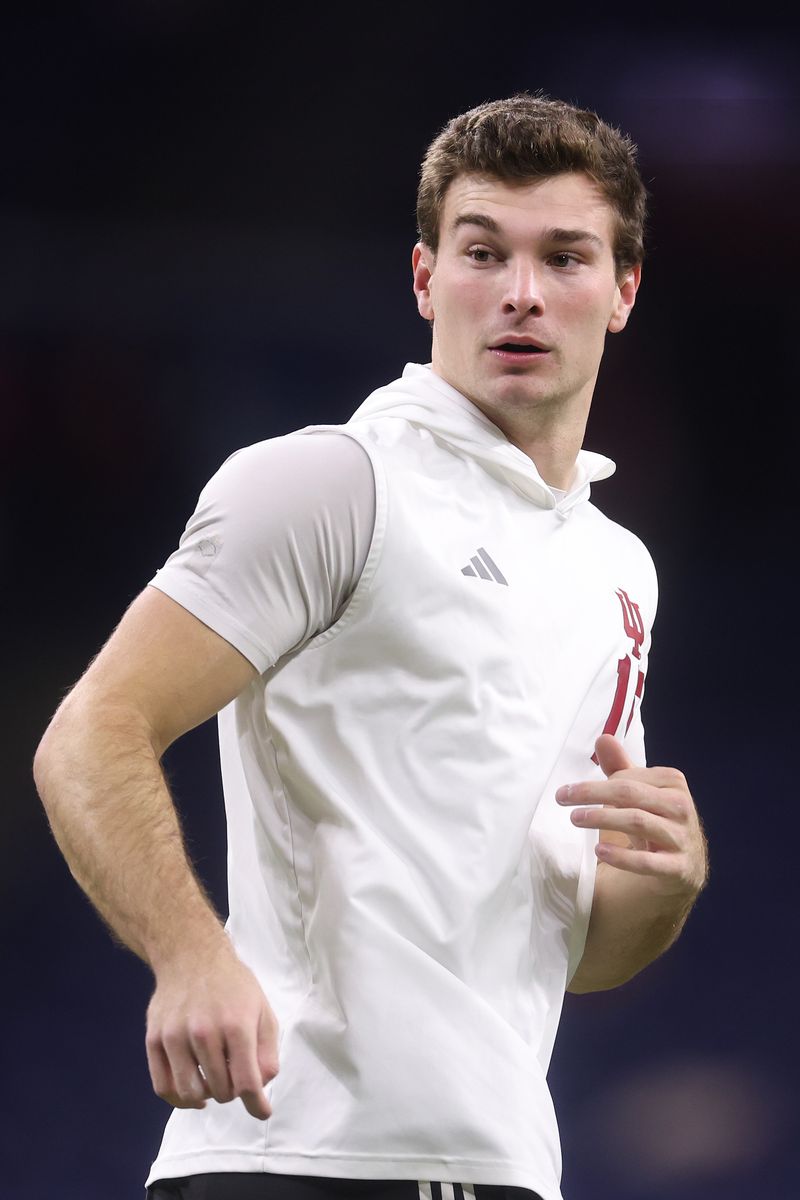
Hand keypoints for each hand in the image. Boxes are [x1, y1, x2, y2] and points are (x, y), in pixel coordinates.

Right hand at [145, 939, 278, 1119]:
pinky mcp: (154, 1039)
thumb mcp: (262, 1009)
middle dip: (233, 1091)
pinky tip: (193, 1092)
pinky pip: (163, 1087)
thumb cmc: (233, 985)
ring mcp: (175, 1036)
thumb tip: (261, 1086)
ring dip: (207, 1095)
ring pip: (191, 1093)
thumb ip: (267, 1050)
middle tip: (235, 1076)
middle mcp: (204, 1032)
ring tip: (215, 1081)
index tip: (262, 1111)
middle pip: (221, 1090)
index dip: (257, 1104)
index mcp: (236, 1024)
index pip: (247, 1081)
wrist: (191, 955)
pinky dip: (179, 1098)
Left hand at [556, 734, 707, 899]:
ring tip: (575, 818)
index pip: (628, 778)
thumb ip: (621, 768)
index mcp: (672, 783)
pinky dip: (622, 856)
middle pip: (630, 794)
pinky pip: (647, 862)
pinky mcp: (678, 868)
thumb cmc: (656, 821)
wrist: (685, 866)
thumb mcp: (640, 794)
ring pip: (637, 821)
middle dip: (592, 793)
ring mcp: (681, 838)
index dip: (596, 783)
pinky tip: (599, 851)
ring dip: (602, 818)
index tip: (568, 790)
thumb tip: (603, 739)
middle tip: (562, 798)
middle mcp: (681, 807)